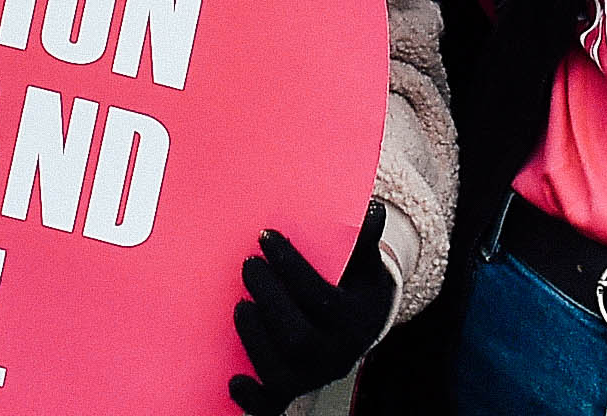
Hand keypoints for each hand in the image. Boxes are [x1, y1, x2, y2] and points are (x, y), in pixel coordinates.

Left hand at [227, 201, 393, 415]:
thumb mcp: (367, 264)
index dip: (290, 267)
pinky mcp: (294, 390)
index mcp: (356, 322)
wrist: (362, 325)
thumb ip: (365, 241)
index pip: (320, 298)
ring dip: (254, 338)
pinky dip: (252, 400)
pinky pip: (272, 406)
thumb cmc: (357, 285)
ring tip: (240, 304)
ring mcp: (314, 377)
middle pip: (298, 339)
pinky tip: (233, 380)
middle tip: (248, 264)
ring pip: (281, 373)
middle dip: (269, 299)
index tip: (266, 237)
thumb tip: (373, 210)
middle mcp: (337, 356)